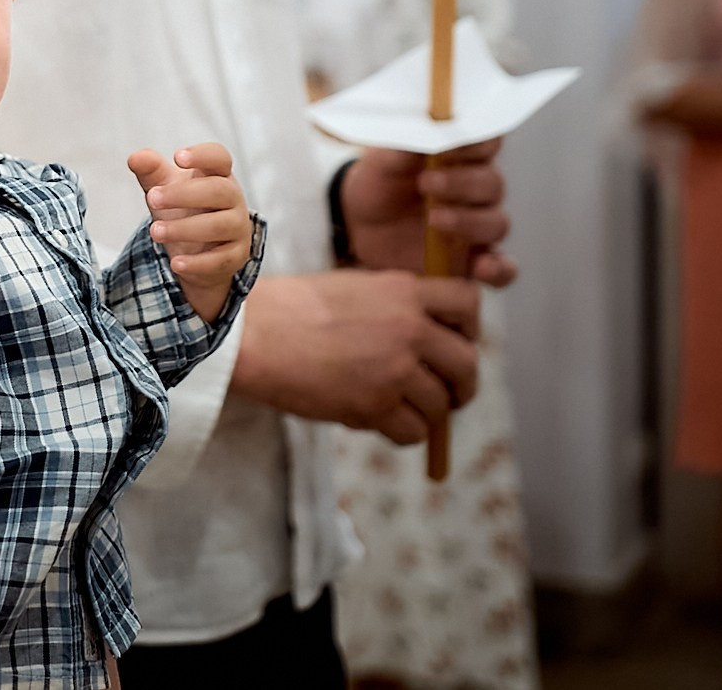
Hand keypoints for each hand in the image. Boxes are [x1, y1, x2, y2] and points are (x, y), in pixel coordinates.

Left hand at [127, 142, 259, 321]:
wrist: (196, 251)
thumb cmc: (182, 208)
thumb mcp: (164, 187)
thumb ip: (150, 171)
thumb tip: (135, 158)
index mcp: (217, 175)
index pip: (219, 157)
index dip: (202, 155)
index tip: (177, 158)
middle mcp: (233, 199)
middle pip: (219, 190)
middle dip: (183, 194)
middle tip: (152, 199)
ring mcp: (237, 228)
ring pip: (219, 226)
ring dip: (184, 229)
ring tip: (155, 232)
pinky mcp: (235, 256)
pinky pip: (220, 259)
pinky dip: (197, 263)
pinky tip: (175, 263)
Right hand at [230, 270, 481, 443]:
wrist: (252, 336)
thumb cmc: (291, 309)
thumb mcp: (354, 288)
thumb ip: (395, 306)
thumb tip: (428, 337)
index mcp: (403, 290)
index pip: (469, 303)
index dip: (468, 328)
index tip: (455, 343)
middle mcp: (409, 327)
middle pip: (467, 364)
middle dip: (461, 385)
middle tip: (446, 395)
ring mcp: (395, 368)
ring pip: (440, 404)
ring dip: (426, 414)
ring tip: (400, 410)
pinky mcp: (376, 405)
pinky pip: (413, 432)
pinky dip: (402, 433)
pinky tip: (379, 422)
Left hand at [341, 143, 513, 286]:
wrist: (360, 221)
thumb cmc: (380, 181)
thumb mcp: (382, 163)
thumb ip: (402, 149)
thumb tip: (421, 134)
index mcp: (463, 156)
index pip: (488, 141)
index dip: (477, 142)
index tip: (449, 145)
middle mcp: (478, 190)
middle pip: (492, 184)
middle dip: (462, 184)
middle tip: (426, 184)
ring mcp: (478, 226)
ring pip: (496, 223)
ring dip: (469, 222)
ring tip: (433, 219)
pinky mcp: (473, 260)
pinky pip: (503, 269)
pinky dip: (498, 269)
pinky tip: (482, 268)